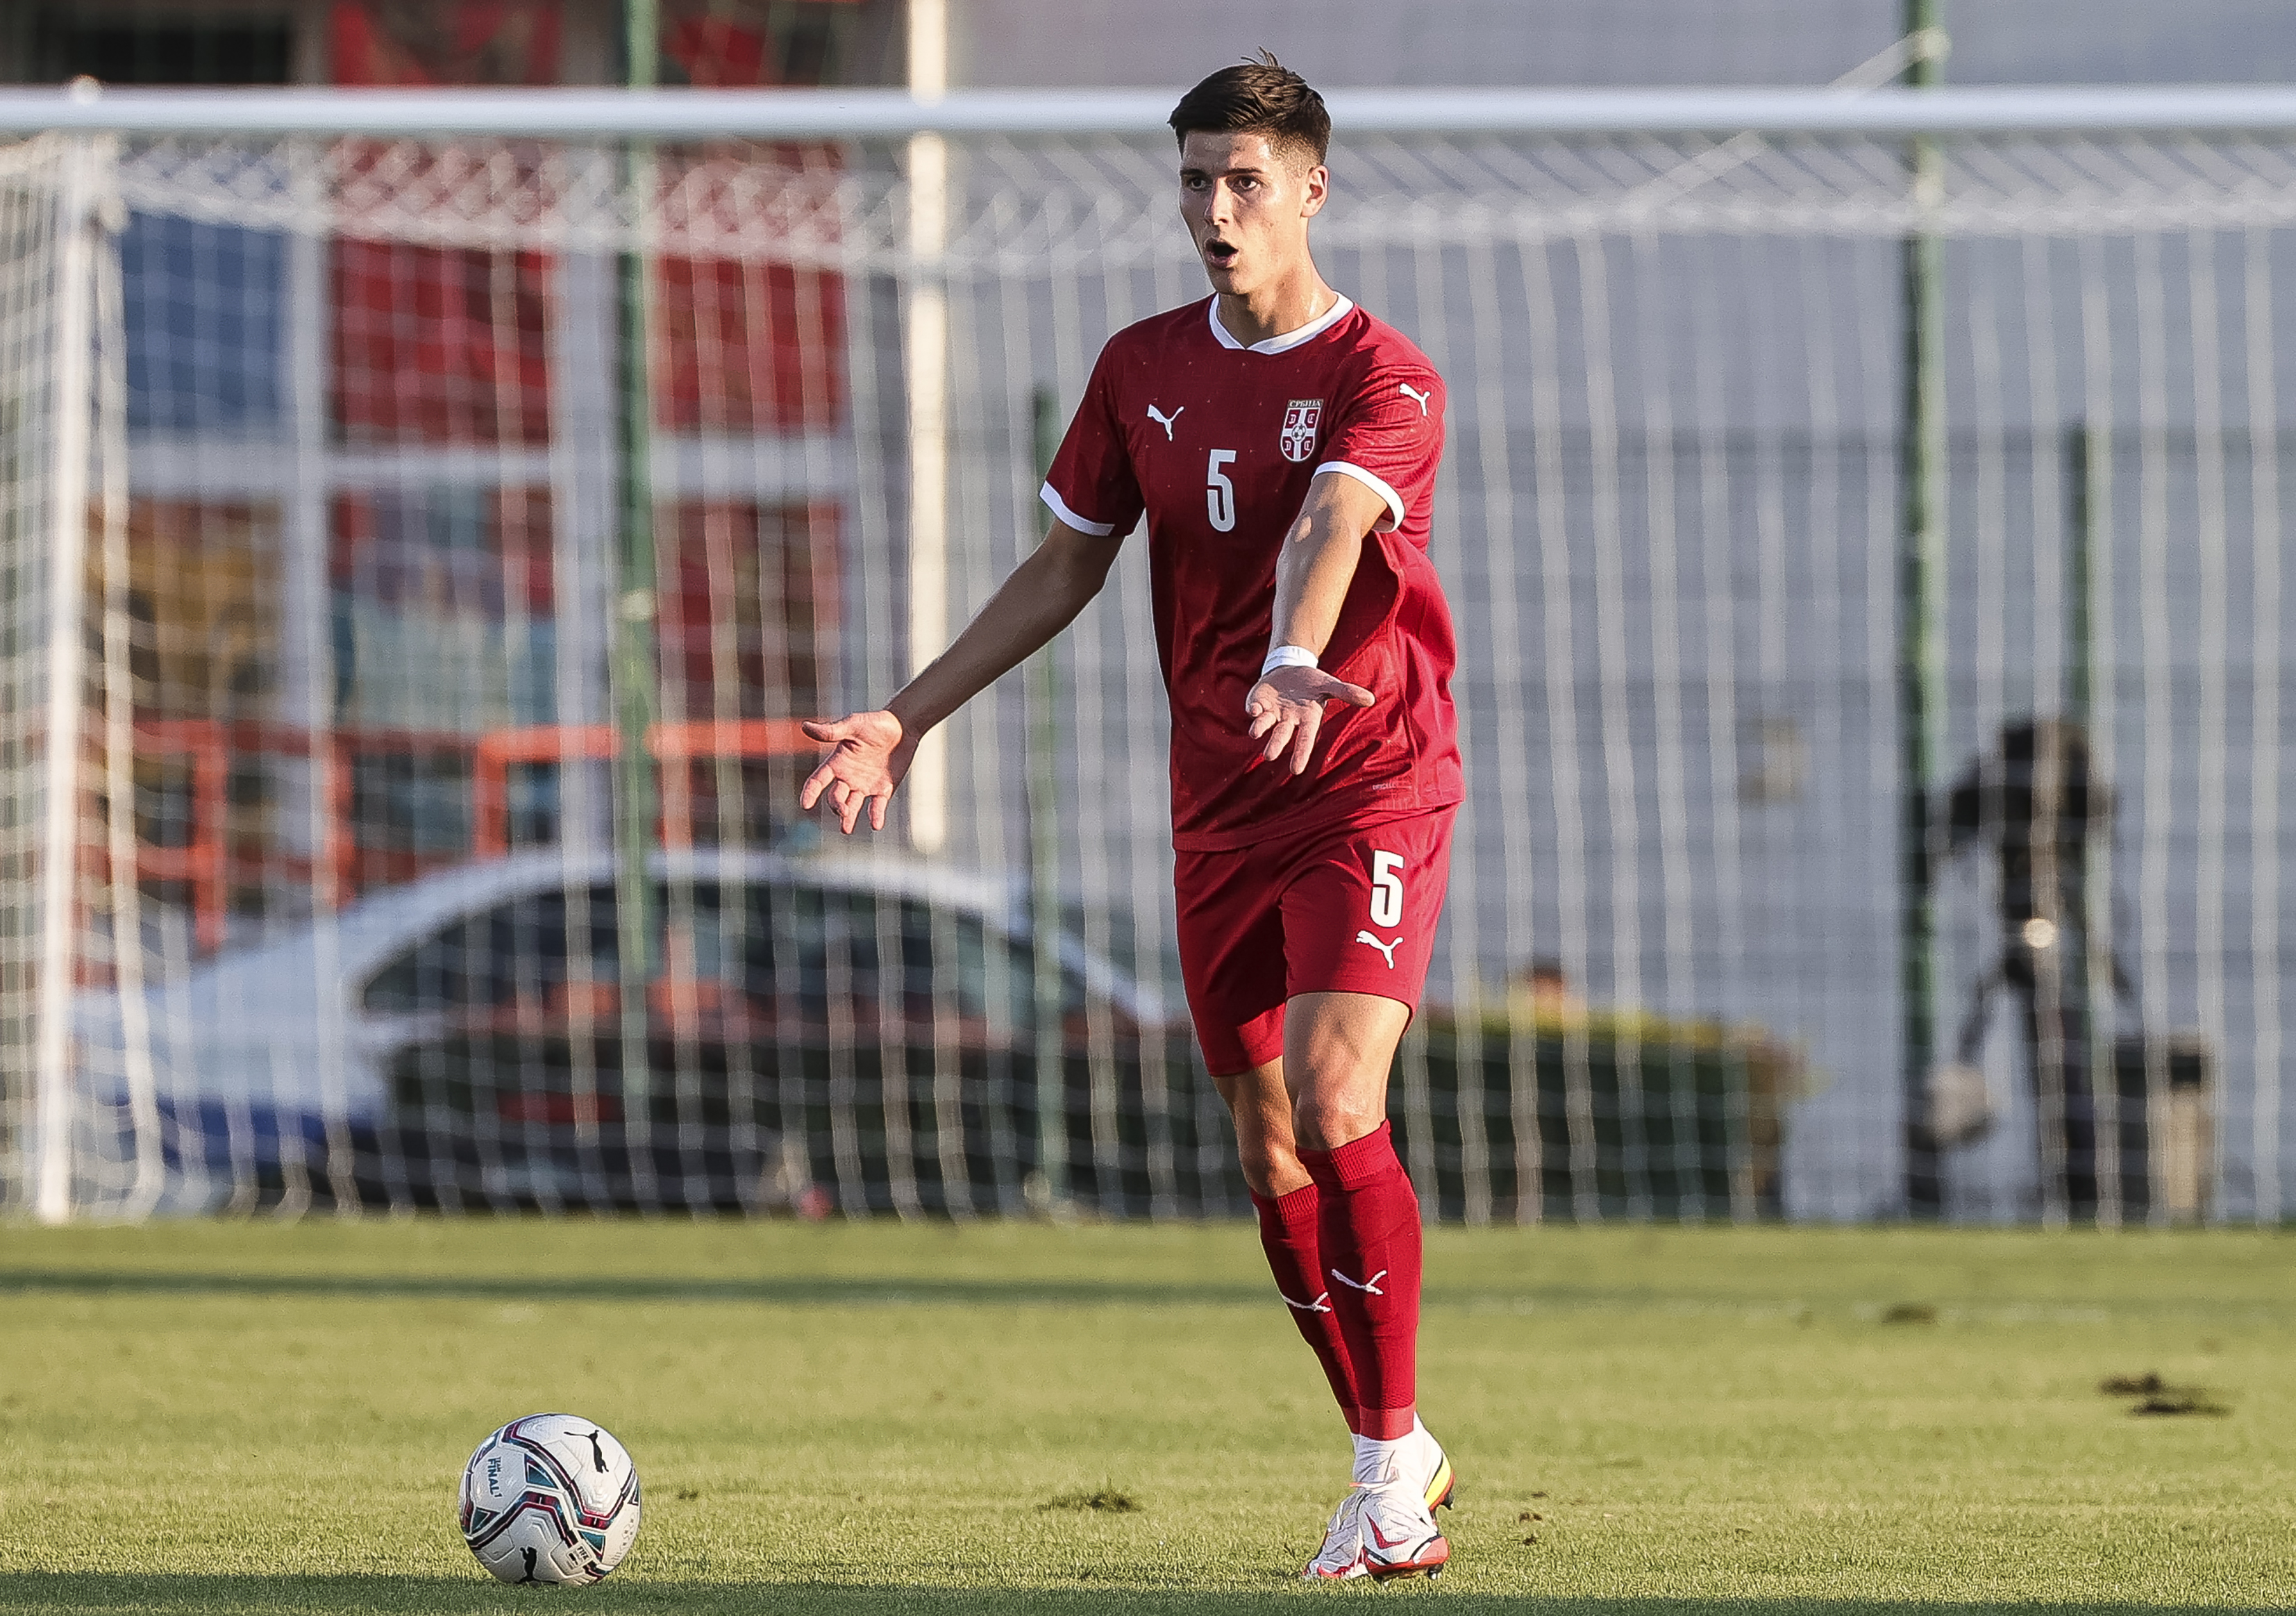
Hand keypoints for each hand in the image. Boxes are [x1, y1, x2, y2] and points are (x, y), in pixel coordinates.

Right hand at [797, 710, 915, 832]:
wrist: (903, 727)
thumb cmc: (875, 723)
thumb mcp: (852, 725)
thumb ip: (831, 731)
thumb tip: (804, 726)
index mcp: (837, 763)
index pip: (818, 781)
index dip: (810, 792)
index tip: (805, 805)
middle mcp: (848, 777)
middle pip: (836, 797)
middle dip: (837, 806)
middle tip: (844, 811)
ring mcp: (865, 785)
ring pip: (853, 806)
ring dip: (848, 818)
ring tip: (846, 829)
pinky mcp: (883, 790)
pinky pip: (877, 807)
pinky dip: (876, 816)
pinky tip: (876, 824)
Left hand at [1244, 665, 1374, 775]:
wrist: (1290, 669)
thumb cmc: (1311, 683)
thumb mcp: (1329, 684)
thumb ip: (1347, 692)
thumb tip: (1371, 699)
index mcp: (1307, 718)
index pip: (1306, 738)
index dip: (1301, 753)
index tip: (1296, 770)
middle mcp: (1288, 719)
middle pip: (1282, 735)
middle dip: (1275, 745)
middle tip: (1268, 756)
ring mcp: (1272, 712)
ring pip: (1264, 724)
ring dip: (1259, 728)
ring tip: (1255, 733)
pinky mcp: (1258, 702)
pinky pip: (1254, 707)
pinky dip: (1253, 709)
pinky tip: (1254, 709)